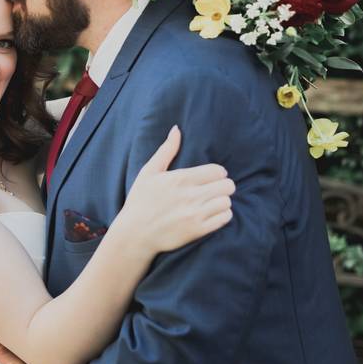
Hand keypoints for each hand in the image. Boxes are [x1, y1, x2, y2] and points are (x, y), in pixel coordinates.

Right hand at [113, 125, 234, 254]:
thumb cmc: (140, 201)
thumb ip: (166, 150)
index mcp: (181, 178)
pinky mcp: (198, 230)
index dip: (217, 173)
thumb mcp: (148, 172)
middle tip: (213, 191)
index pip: (218, 171)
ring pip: (227, 202)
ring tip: (212, 203)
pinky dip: (221, 216)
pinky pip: (224, 219)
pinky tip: (211, 215)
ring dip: (222, 202)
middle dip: (223, 187)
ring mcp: (195, 214)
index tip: (210, 178)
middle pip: (228, 186)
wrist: (134, 234)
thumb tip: (177, 129)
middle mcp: (191, 195)